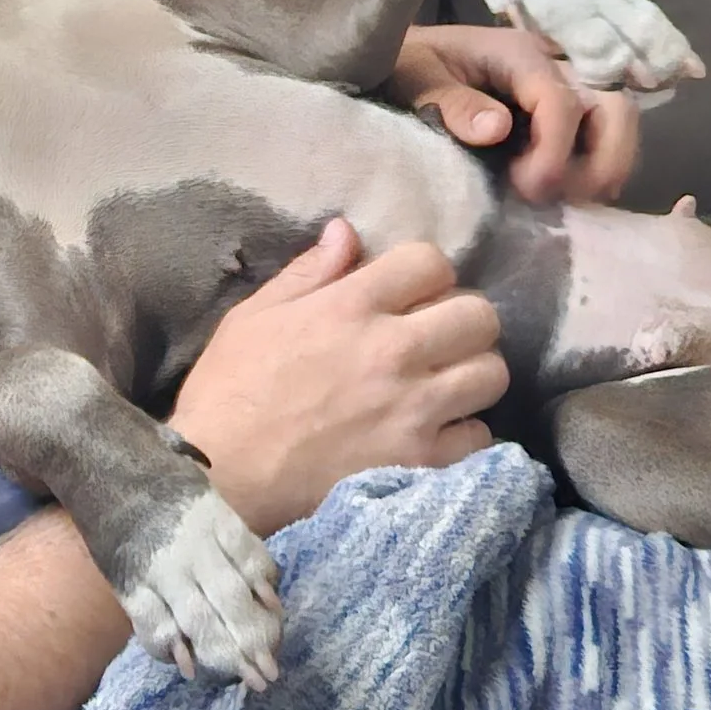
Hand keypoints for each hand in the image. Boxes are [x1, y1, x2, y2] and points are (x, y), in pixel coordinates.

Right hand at [169, 218, 508, 536]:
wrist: (219, 478)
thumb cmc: (227, 393)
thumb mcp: (253, 317)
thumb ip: (308, 273)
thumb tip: (347, 231)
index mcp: (351, 306)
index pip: (432, 261)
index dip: (425, 274)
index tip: (410, 295)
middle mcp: (394, 350)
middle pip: (479, 315)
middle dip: (462, 322)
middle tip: (436, 341)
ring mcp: (413, 409)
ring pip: (491, 374)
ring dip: (470, 376)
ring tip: (443, 388)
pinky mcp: (420, 461)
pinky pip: (479, 436)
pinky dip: (462, 434)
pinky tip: (434, 435)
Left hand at [389, 22, 641, 205]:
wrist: (400, 59)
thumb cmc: (404, 64)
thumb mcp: (414, 78)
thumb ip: (453, 103)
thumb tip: (499, 129)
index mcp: (517, 53)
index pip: (561, 101)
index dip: (554, 150)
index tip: (529, 189)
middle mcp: (552, 65)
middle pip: (614, 107)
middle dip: (604, 158)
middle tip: (562, 197)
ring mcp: (562, 87)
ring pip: (617, 123)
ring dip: (604, 166)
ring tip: (564, 199)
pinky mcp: (561, 111)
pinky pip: (599, 137)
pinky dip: (594, 167)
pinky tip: (565, 194)